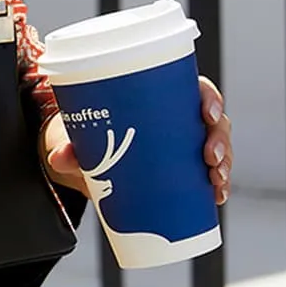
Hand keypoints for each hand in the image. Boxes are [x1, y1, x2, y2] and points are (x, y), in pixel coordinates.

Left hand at [41, 76, 233, 205]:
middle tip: (209, 159)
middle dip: (220, 140)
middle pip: (214, 121)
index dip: (210, 99)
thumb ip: (72, 148)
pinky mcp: (181, 167)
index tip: (208, 113)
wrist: (86, 158)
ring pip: (216, 147)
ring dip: (224, 164)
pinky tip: (218, 196)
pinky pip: (207, 172)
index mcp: (163, 97)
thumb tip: (61, 157)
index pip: (196, 90)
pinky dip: (217, 184)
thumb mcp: (81, 138)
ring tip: (216, 183)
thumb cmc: (90, 135)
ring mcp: (183, 143)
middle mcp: (179, 118)